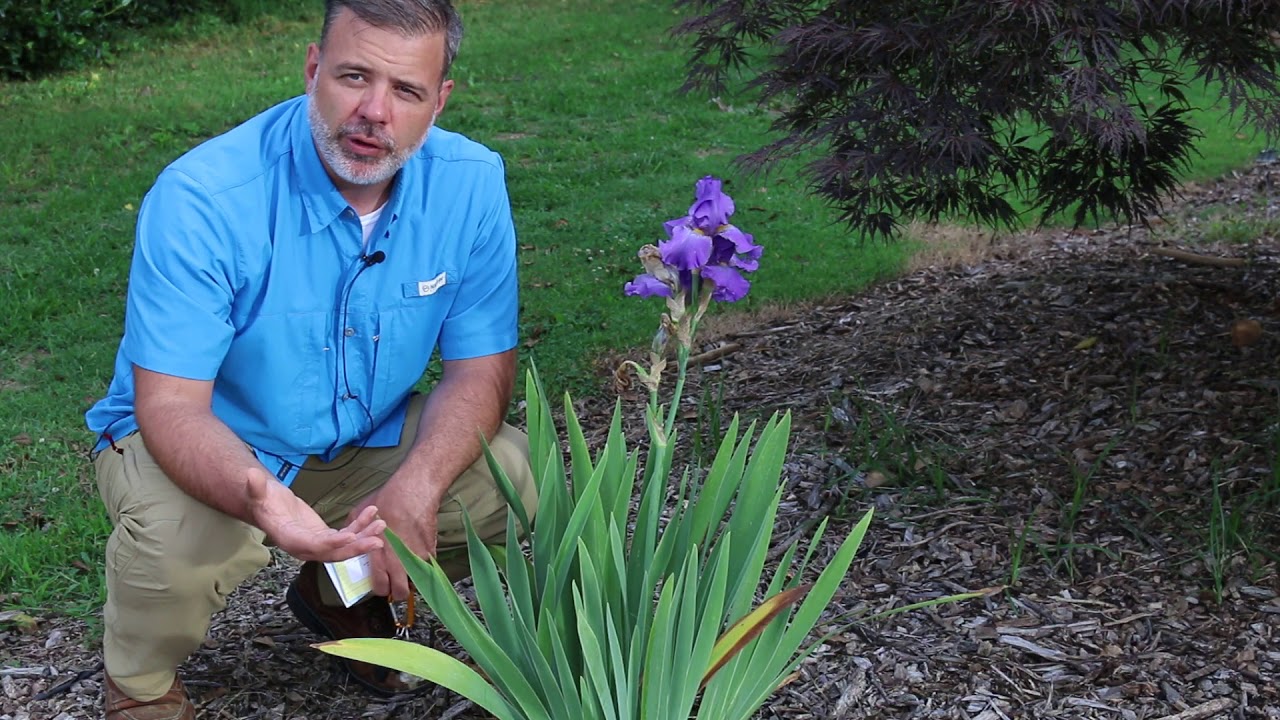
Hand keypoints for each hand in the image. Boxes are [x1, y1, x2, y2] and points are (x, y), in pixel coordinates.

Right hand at [246, 468, 385, 561]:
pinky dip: (360, 527)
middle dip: (356, 548)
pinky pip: (346, 536)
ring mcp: (317, 544)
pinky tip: (373, 516)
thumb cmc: (263, 501)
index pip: (312, 546)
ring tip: (381, 525)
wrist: (269, 507)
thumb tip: (251, 476)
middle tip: (377, 541)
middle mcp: (305, 548)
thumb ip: (256, 487)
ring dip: (363, 537)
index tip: (349, 538)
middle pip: (333, 553)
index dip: (330, 544)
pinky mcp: (325, 537)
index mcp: (290, 540)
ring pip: (343, 547)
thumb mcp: (258, 493)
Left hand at [350, 480, 441, 600]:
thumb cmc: (387, 500)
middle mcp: (398, 561)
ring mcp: (416, 556)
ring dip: (412, 577)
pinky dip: (422, 562)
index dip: (381, 589)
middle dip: (397, 592)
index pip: (381, 586)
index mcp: (378, 555)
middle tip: (395, 584)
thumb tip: (350, 535)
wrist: (414, 490)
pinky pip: (427, 564)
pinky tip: (417, 551)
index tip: (381, 584)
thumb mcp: (360, 513)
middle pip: (401, 592)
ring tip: (407, 567)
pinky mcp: (430, 548)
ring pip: (417, 580)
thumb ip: (355, 529)